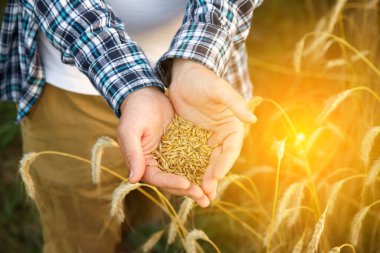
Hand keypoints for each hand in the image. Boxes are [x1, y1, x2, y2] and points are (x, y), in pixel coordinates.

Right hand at [117, 87, 209, 206]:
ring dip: (197, 185)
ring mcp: (170, 158)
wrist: (146, 95)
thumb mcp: (130, 131)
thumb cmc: (135, 111)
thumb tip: (133, 179)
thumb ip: (133, 154)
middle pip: (173, 182)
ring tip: (211, 195)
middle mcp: (157, 164)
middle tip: (204, 198)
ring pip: (184, 175)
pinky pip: (192, 161)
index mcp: (143, 164)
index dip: (171, 182)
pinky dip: (202, 169)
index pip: (157, 178)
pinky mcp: (181, 149)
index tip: (186, 184)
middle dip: (188, 190)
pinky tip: (214, 176)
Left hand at [169, 59, 256, 201]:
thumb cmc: (203, 80)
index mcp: (232, 127)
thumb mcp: (219, 90)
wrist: (184, 75)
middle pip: (219, 160)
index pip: (231, 149)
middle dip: (213, 176)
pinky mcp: (192, 139)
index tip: (216, 175)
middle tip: (206, 192)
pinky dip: (190, 169)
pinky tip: (184, 181)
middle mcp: (221, 136)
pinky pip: (191, 157)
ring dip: (203, 178)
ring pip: (206, 162)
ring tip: (198, 194)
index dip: (225, 163)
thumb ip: (234, 104)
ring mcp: (206, 139)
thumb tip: (252, 119)